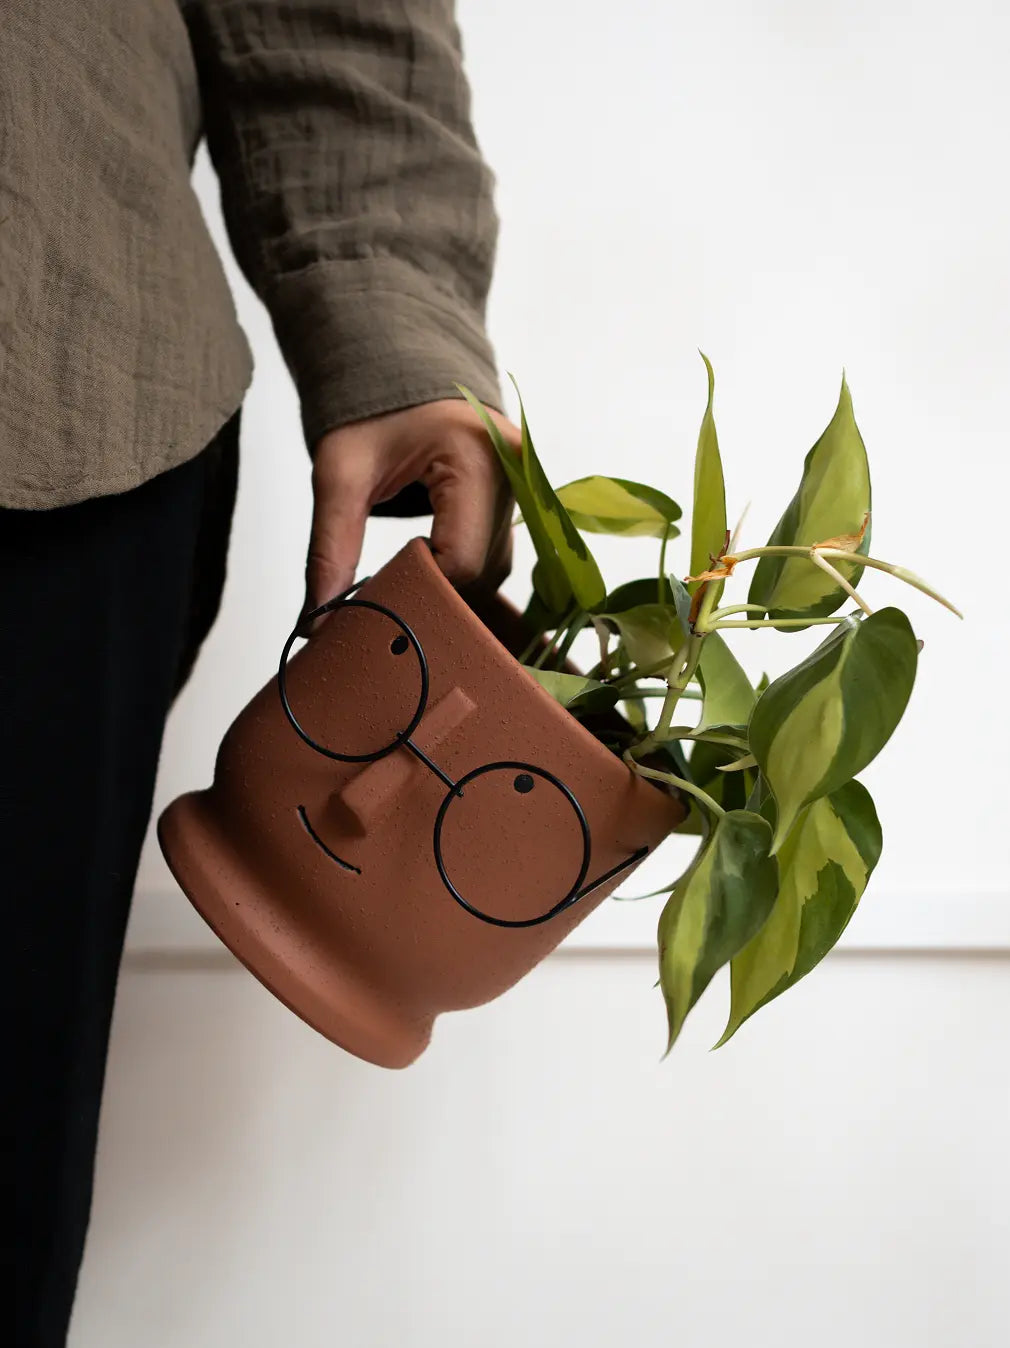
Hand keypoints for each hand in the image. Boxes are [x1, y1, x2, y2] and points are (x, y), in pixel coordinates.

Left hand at [304, 398, 518, 616]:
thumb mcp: (340, 476)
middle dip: (429, 591)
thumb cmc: (370, 409)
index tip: (374, 588)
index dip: (417, 586)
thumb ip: (329, 549)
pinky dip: (460, 572)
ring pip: (492, 573)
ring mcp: (523, 489)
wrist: (399, 363)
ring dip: (446, 585)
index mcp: (477, 458)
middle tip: (381, 589)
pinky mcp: (518, 499)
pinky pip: (494, 557)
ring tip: (402, 573)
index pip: (460, 562)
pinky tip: (426, 565)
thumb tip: (314, 624)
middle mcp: (515, 475)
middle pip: (481, 573)